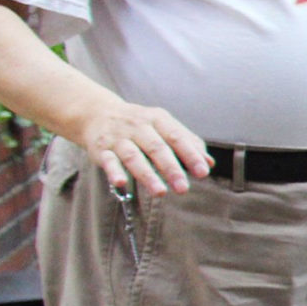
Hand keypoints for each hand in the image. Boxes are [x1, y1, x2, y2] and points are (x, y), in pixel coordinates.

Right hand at [75, 97, 210, 195]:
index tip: (203, 172)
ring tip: (160, 192)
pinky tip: (121, 183)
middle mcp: (138, 126)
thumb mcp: (164, 126)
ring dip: (147, 175)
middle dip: (171, 169)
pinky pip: (108, 161)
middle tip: (183, 188)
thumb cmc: (139, 124)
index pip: (177, 137)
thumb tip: (209, 163)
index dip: (191, 155)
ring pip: (134, 157)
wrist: (97, 112)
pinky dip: (114, 171)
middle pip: (157, 148)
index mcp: (158, 119)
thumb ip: (187, 142)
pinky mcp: (101, 150)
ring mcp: (118, 138)